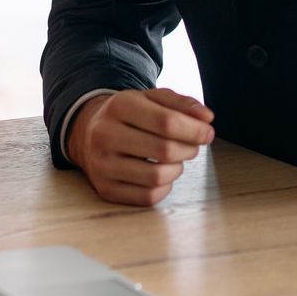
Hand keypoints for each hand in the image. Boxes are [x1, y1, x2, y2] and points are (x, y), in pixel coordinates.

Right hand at [67, 88, 213, 206]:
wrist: (88, 132)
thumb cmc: (130, 115)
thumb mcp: (151, 99)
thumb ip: (182, 103)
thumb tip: (207, 118)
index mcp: (119, 106)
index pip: (167, 122)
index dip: (195, 130)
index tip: (208, 133)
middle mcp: (105, 135)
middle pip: (165, 150)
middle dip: (189, 149)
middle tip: (192, 146)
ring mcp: (102, 165)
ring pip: (157, 176)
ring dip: (177, 169)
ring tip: (175, 159)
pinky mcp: (105, 189)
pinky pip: (148, 196)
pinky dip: (164, 187)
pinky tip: (162, 174)